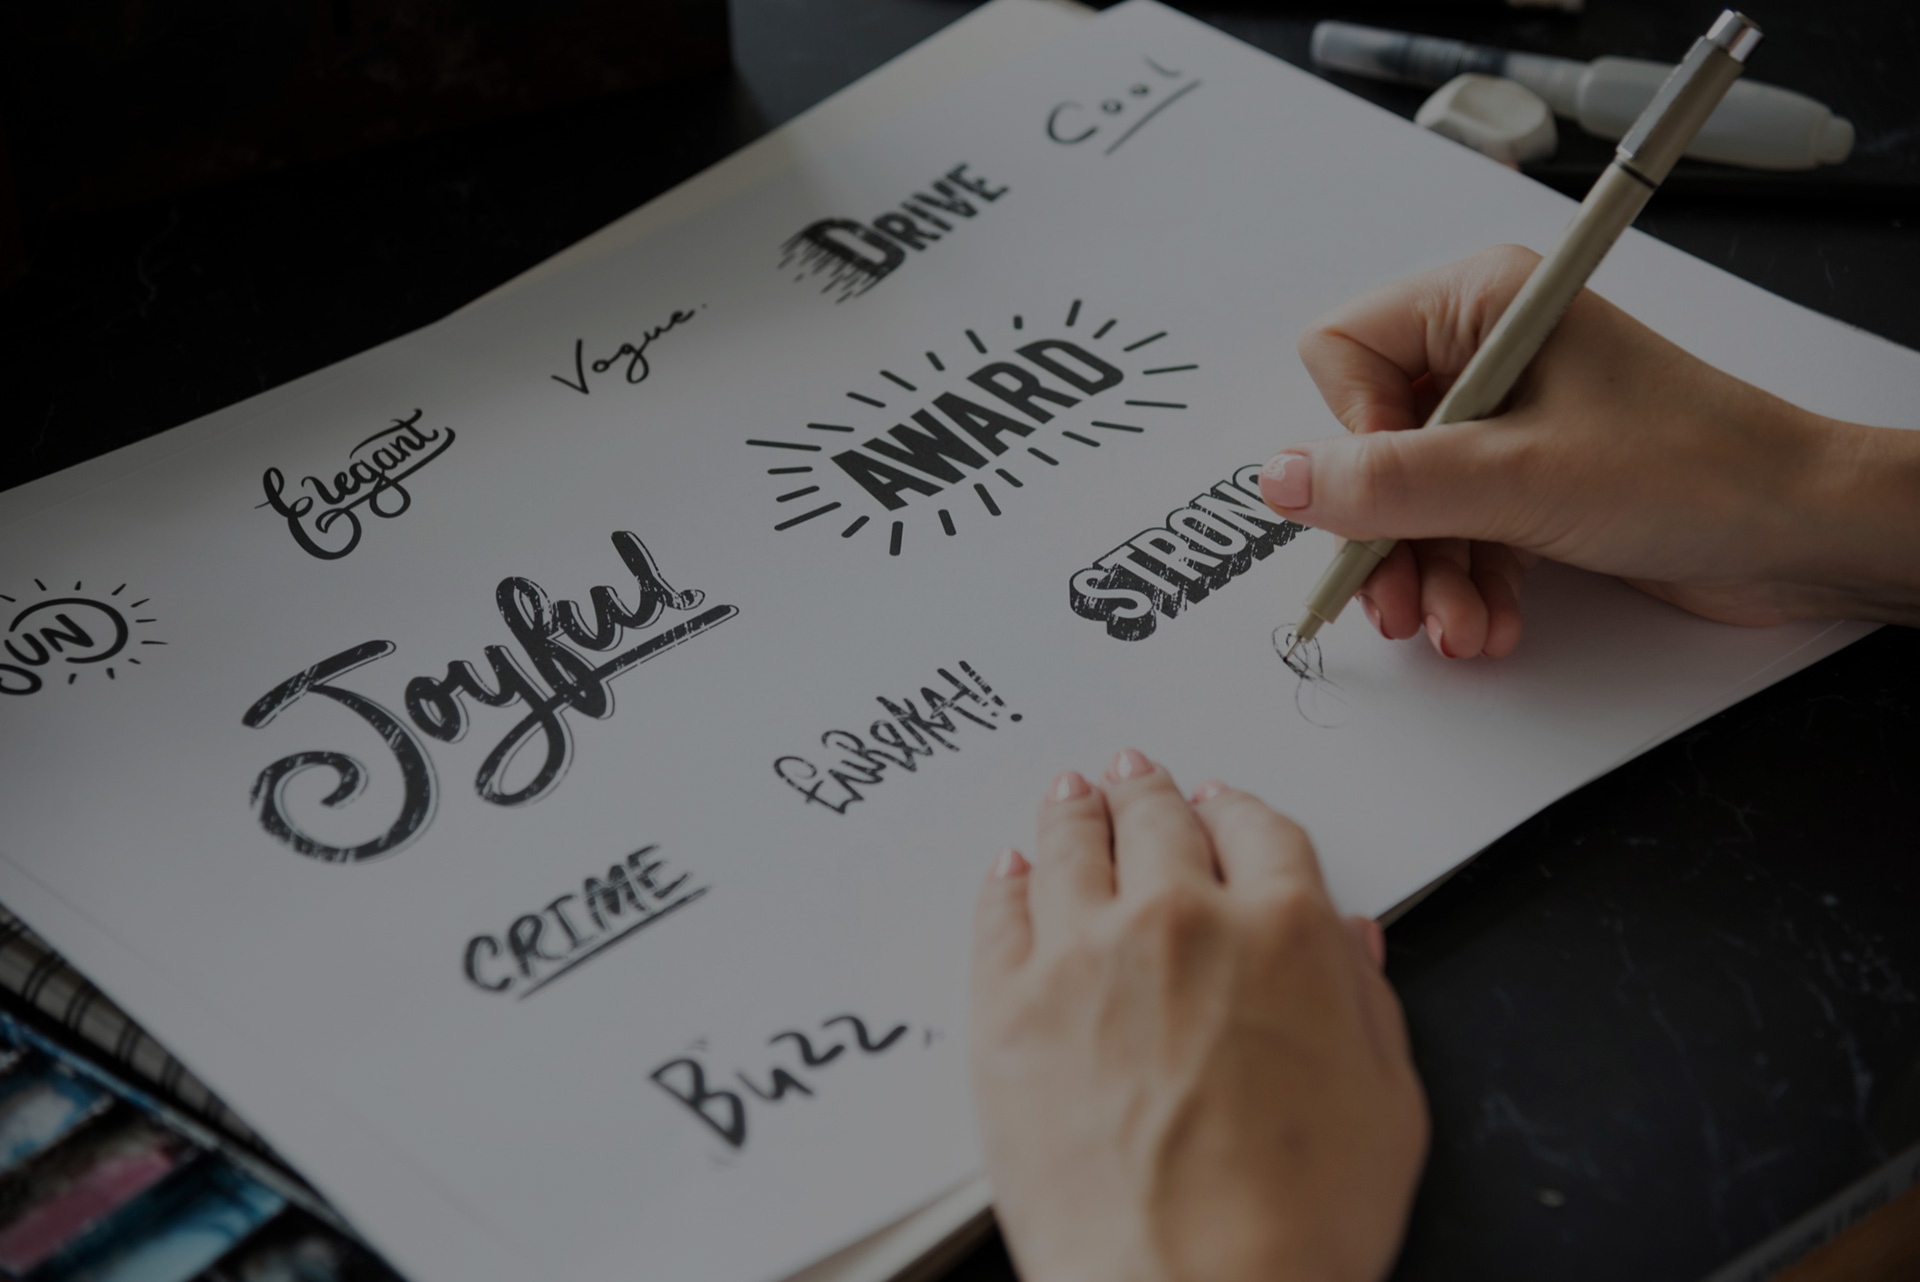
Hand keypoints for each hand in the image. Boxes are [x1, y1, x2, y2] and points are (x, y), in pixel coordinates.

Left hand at [970, 749, 1426, 1281]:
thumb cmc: (1298, 1221)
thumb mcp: (1387, 1105)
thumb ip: (1364, 1000)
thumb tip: (1347, 939)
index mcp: (1285, 930)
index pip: (1259, 830)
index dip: (1239, 810)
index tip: (1222, 803)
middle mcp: (1180, 917)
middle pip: (1159, 822)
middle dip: (1149, 791)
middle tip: (1134, 773)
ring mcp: (1084, 952)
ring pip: (1072, 846)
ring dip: (1075, 811)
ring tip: (1071, 794)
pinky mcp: (1007, 1002)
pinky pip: (1000, 910)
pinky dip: (1008, 878)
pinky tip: (1012, 868)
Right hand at [1261, 246, 1919, 656]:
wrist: (1802, 533)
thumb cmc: (1694, 470)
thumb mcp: (1517, 479)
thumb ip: (1385, 484)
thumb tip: (1276, 481)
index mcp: (1481, 302)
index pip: (1343, 352)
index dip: (1353, 436)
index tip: (1392, 496)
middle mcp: (1486, 351)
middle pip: (1370, 443)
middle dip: (1389, 537)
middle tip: (1400, 605)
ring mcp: (1508, 421)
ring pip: (1410, 503)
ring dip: (1430, 577)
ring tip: (1463, 630)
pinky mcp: (1529, 480)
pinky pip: (1456, 532)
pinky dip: (1467, 584)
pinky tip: (1493, 625)